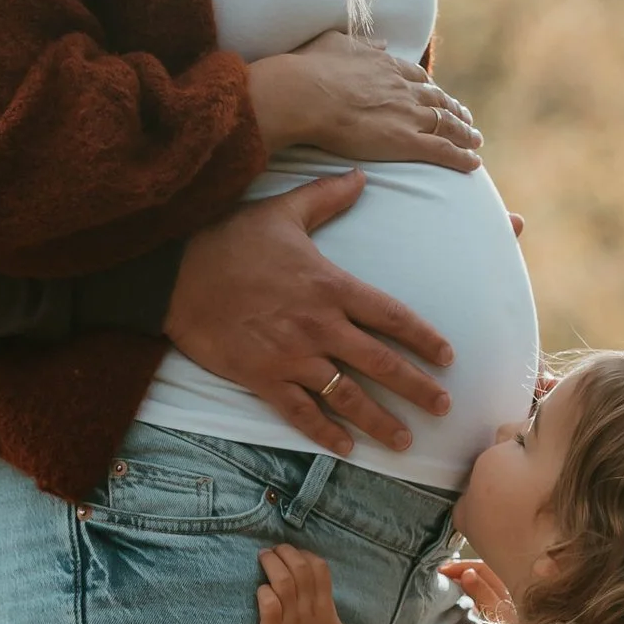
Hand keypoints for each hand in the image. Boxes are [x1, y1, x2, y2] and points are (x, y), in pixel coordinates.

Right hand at [166, 171, 453, 456]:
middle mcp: (319, 325)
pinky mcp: (262, 377)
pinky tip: (345, 448)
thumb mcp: (282, 211)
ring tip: (405, 441)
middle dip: (417, 387)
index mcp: (331, 286)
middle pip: (381, 363)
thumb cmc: (229, 240)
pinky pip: (301, 412)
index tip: (448, 357)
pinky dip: (325, 432)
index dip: (424, 339)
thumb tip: (361, 175)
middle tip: (444, 407)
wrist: (175, 274)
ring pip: (347, 395)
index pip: (391, 317)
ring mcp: (291, 355)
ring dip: (380, 421)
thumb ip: (326, 197)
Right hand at [245, 32, 481, 171]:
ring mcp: (408, 115)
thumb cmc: (311, 69)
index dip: (429, 88)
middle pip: (438, 100)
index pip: (416, 78)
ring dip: (465, 133)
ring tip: (475, 140)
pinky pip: (442, 150)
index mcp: (387, 66)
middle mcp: (404, 89)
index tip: (437, 95)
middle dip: (454, 109)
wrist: (307, 94)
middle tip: (465, 118)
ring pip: (446, 124)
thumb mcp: (337, 43)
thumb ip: (362, 44)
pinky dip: (461, 156)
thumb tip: (382, 43)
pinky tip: (473, 162)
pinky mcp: (406, 141)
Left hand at [258, 545, 348, 623]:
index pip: (320, 569)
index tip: (294, 554)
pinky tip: (260, 591)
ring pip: (284, 581)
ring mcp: (292, 621)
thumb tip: (320, 593)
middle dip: (286, 552)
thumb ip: (326, 609)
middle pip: (300, 568)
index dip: (306, 555)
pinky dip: (264, 592)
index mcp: (325, 608)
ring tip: (263, 557)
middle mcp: (310, 610)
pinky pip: (269, 605)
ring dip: (272, 565)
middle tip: (273, 550)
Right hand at [437, 554, 516, 623]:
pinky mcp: (498, 618)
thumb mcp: (497, 615)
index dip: (462, 566)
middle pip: (483, 574)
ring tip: (447, 583)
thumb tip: (467, 573)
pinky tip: (461, 599)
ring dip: (464, 582)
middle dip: (462, 571)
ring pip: (482, 586)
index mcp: (509, 589)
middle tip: (441, 573)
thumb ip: (483, 594)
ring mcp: (503, 605)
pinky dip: (470, 594)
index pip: (483, 568)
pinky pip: (482, 599)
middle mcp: (507, 594)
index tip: (442, 570)